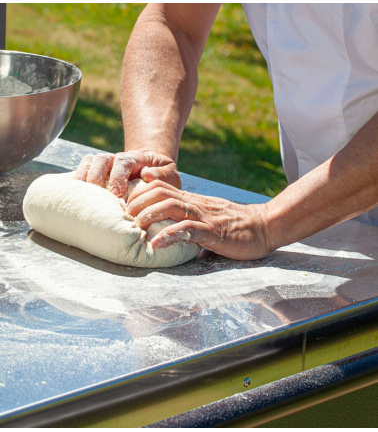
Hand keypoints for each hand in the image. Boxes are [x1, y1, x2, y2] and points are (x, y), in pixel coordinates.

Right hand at [74, 150, 180, 196]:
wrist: (150, 170)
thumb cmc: (161, 175)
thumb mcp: (170, 174)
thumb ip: (163, 175)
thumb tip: (147, 175)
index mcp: (134, 159)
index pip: (123, 162)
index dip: (118, 175)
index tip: (117, 191)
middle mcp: (115, 159)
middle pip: (101, 160)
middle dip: (97, 176)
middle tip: (97, 194)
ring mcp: (103, 165)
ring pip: (88, 163)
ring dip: (83, 177)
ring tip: (80, 195)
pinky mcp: (94, 173)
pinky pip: (81, 171)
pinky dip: (75, 180)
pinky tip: (72, 194)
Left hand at [126, 180, 271, 259]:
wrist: (263, 226)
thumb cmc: (232, 224)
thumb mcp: (205, 215)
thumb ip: (186, 217)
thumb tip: (163, 228)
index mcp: (190, 200)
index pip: (158, 186)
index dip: (138, 193)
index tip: (124, 207)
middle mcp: (194, 204)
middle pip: (159, 192)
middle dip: (137, 203)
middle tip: (124, 218)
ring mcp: (204, 216)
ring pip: (170, 206)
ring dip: (149, 216)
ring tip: (136, 228)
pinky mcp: (213, 231)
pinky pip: (188, 230)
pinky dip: (169, 236)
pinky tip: (156, 244)